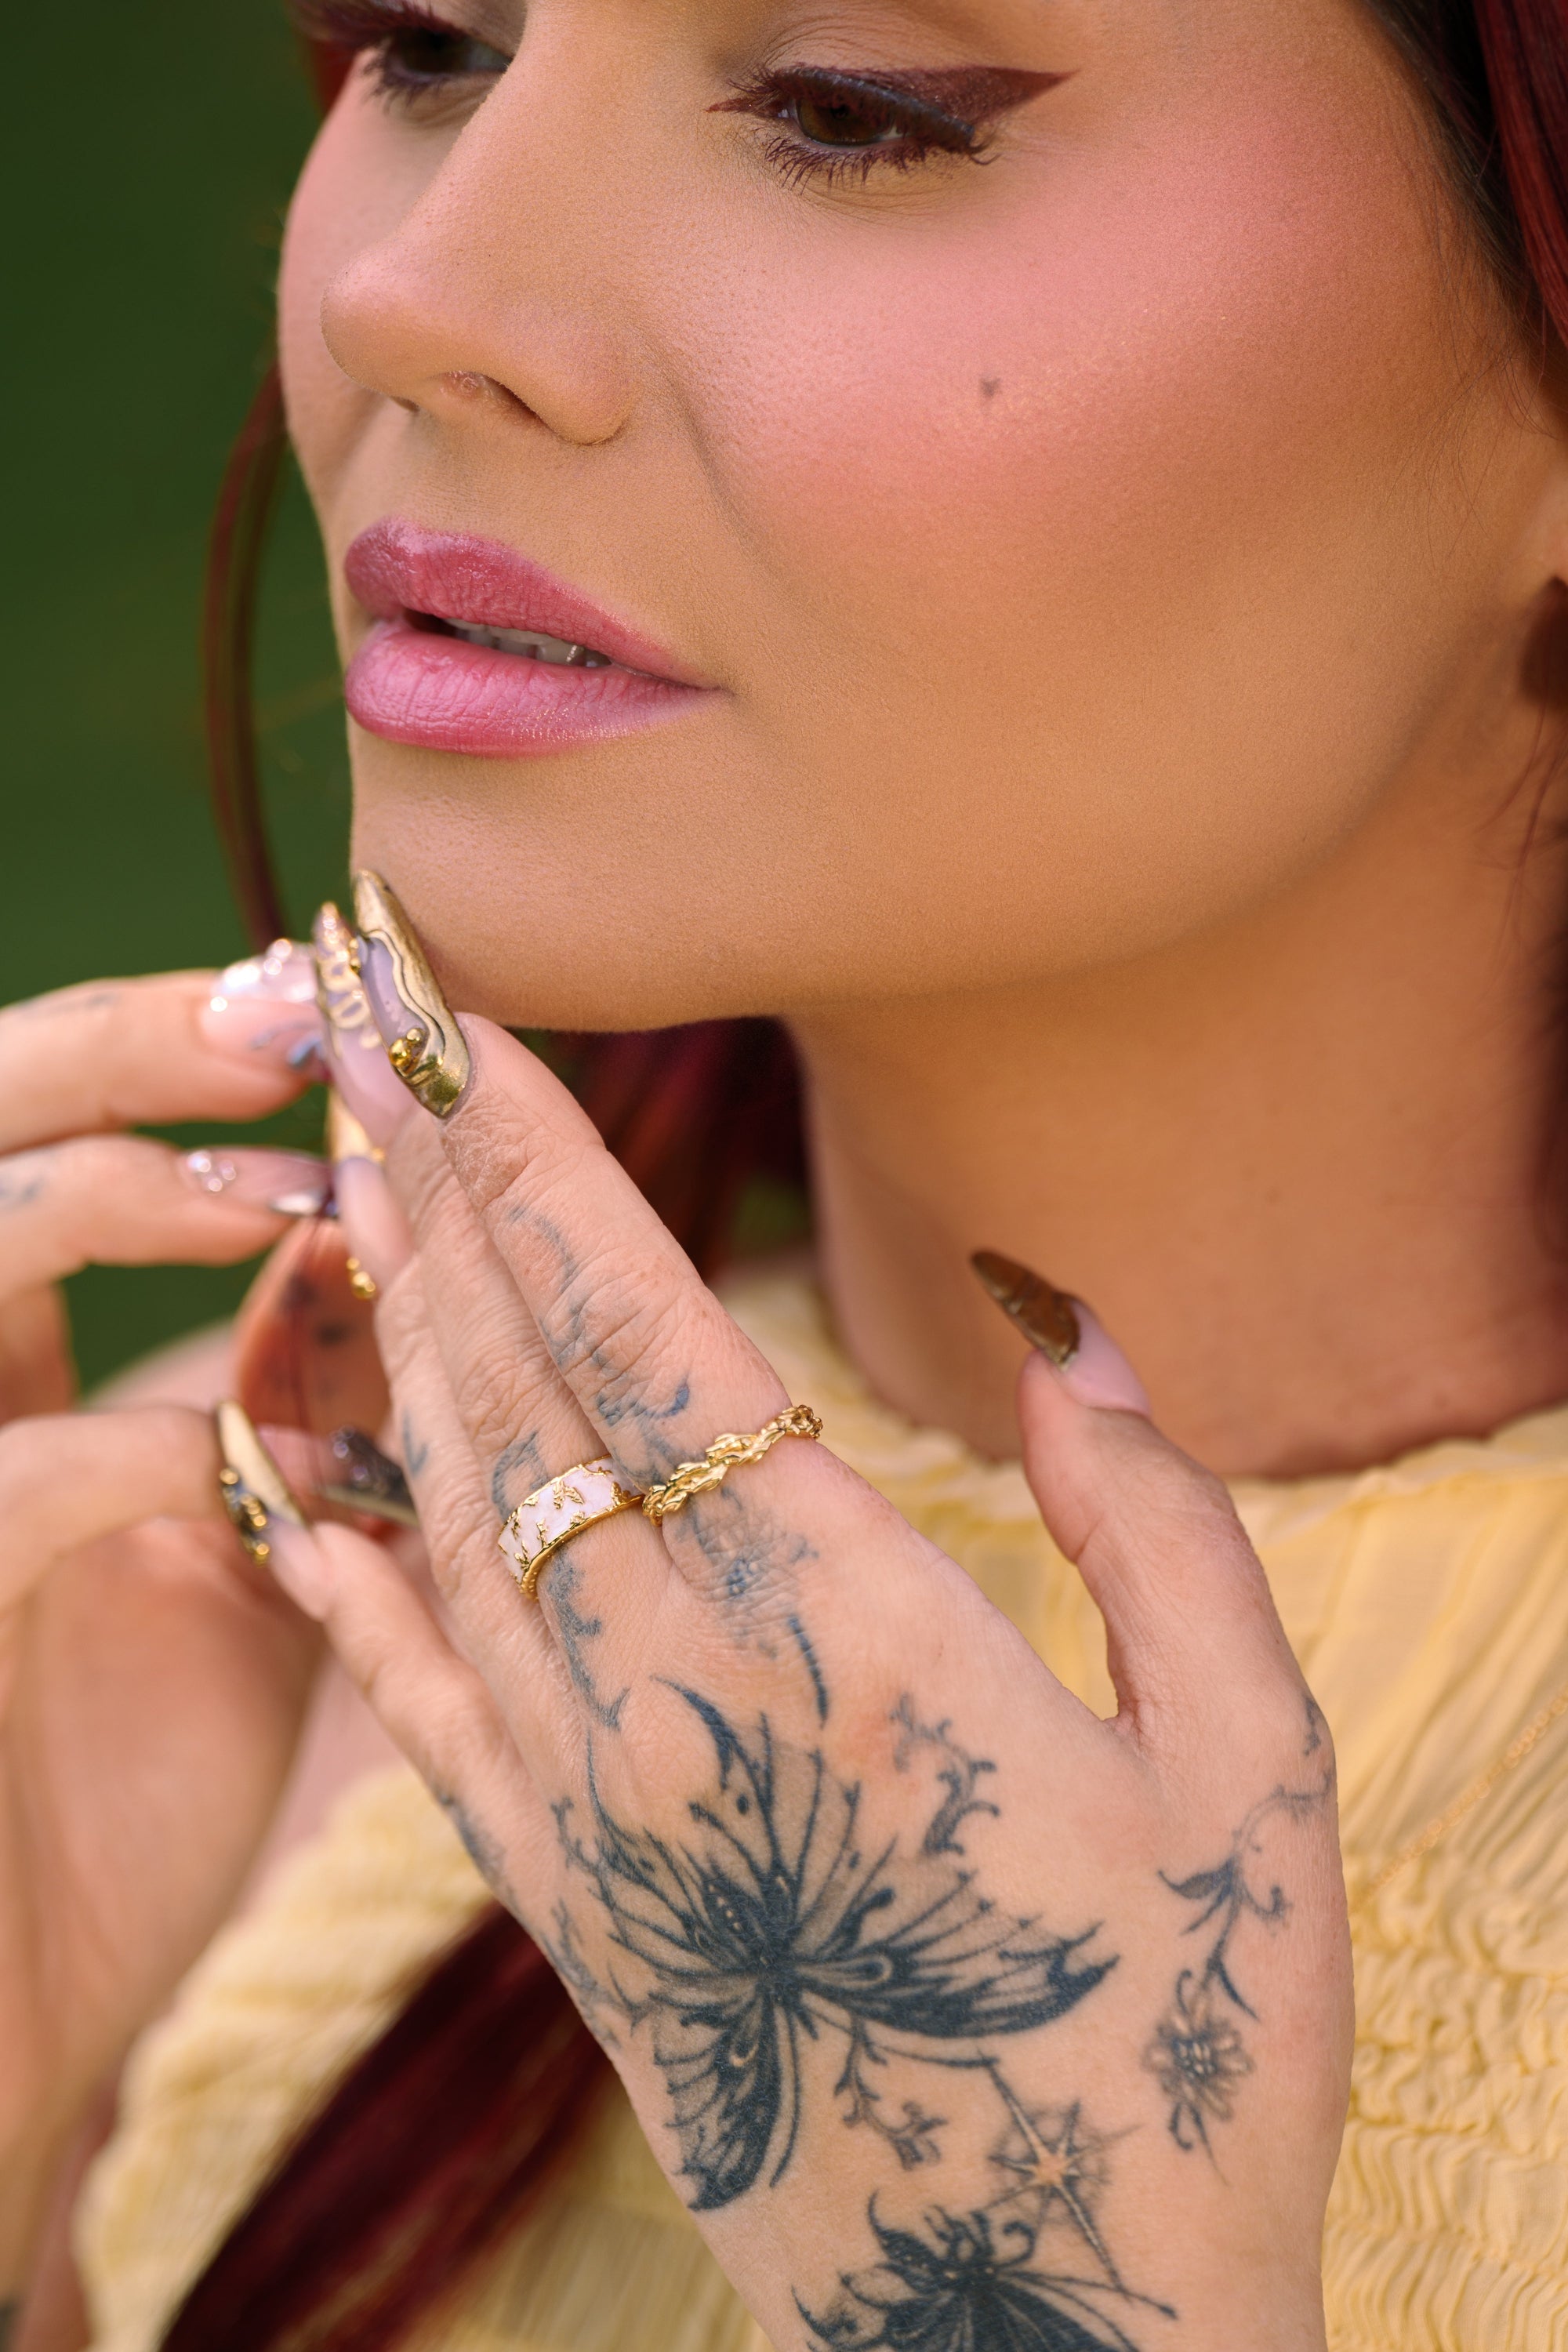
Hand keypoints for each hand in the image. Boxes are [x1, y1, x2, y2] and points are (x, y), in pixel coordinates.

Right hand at [0, 956, 340, 2280]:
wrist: (21, 2014)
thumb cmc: (120, 1796)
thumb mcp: (238, 1572)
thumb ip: (294, 1422)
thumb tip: (398, 1271)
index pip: (44, 1140)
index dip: (161, 1047)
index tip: (330, 1001)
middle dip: (109, 1046)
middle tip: (282, 1016)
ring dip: (115, 1196)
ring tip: (277, 1199)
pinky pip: (4, 1487)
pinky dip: (139, 1453)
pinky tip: (265, 1471)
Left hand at [282, 996, 1351, 2351]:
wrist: (1041, 2347)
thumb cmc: (1181, 2051)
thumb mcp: (1251, 1773)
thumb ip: (1158, 1527)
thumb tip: (1062, 1322)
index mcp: (861, 1642)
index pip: (649, 1335)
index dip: (541, 1158)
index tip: (456, 1020)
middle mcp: (688, 1699)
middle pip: (516, 1378)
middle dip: (427, 1172)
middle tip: (352, 1016)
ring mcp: (599, 1805)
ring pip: (447, 1503)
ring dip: (383, 1312)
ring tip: (334, 1163)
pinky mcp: (562, 1903)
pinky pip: (412, 1701)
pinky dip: (340, 1562)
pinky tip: (277, 1461)